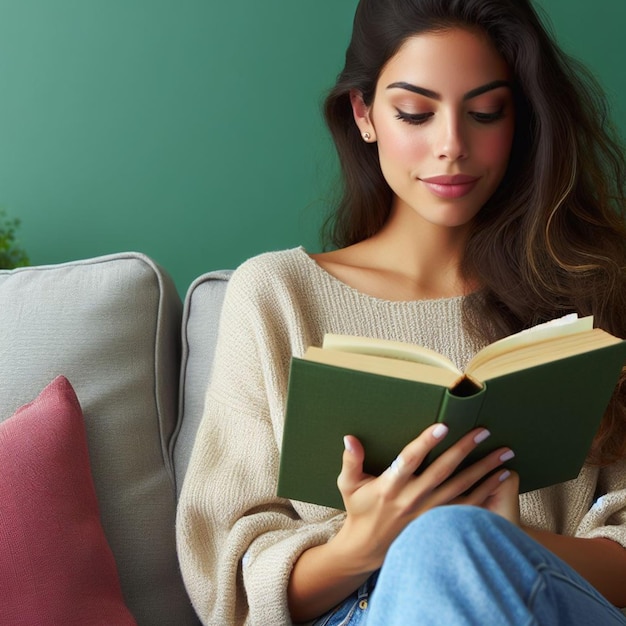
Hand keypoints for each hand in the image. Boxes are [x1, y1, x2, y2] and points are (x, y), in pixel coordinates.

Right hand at [331, 425, 513, 571]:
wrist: (368, 548)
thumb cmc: (359, 510)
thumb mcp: (348, 485)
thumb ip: (351, 460)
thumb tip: (349, 437)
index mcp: (390, 486)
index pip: (410, 459)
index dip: (426, 443)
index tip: (442, 426)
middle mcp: (412, 498)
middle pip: (443, 471)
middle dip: (465, 449)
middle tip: (484, 431)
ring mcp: (429, 513)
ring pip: (461, 488)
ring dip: (484, 470)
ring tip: (504, 454)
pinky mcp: (440, 522)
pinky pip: (468, 505)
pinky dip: (487, 491)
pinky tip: (502, 477)